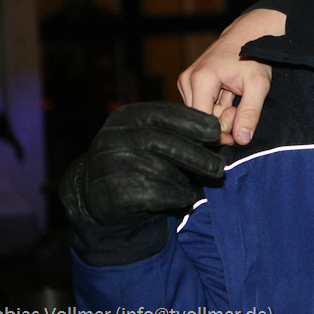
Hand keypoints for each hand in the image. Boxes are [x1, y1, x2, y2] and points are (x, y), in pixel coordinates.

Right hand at [60, 103, 224, 226]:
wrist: (95, 190)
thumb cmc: (134, 156)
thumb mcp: (147, 133)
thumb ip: (175, 129)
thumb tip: (219, 130)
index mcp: (128, 116)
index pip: (169, 115)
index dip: (196, 122)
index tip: (216, 132)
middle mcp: (118, 137)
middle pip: (170, 144)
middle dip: (199, 157)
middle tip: (219, 167)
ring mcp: (114, 165)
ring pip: (166, 171)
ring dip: (185, 179)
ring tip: (194, 184)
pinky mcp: (116, 192)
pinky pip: (159, 195)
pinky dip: (178, 196)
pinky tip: (184, 197)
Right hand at [178, 9, 283, 144]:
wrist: (247, 34)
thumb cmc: (254, 57)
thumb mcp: (258, 85)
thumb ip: (250, 113)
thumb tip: (242, 139)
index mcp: (201, 80)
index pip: (203, 123)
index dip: (220, 134)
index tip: (237, 133)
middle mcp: (187, 80)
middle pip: (201, 119)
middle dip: (222, 122)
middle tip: (240, 106)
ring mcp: (186, 80)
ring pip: (201, 114)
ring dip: (220, 114)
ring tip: (235, 97)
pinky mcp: (188, 82)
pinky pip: (200, 105)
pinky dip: (216, 106)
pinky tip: (227, 94)